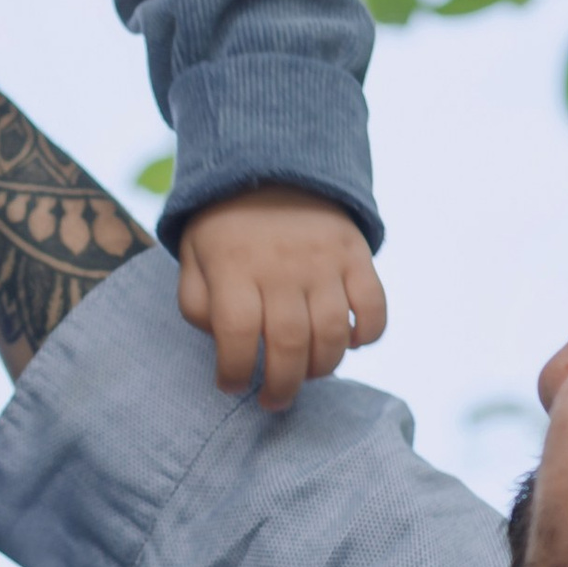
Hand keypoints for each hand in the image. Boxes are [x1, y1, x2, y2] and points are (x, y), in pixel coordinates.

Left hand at [175, 186, 386, 413]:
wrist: (274, 165)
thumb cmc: (227, 227)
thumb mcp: (193, 256)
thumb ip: (197, 303)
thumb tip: (223, 345)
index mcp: (233, 266)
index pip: (234, 334)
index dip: (232, 371)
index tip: (230, 385)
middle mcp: (281, 266)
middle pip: (289, 344)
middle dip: (281, 386)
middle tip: (273, 401)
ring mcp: (324, 261)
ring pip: (333, 334)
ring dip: (322, 369)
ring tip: (306, 374)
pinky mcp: (356, 256)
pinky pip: (374, 308)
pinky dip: (367, 336)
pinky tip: (349, 343)